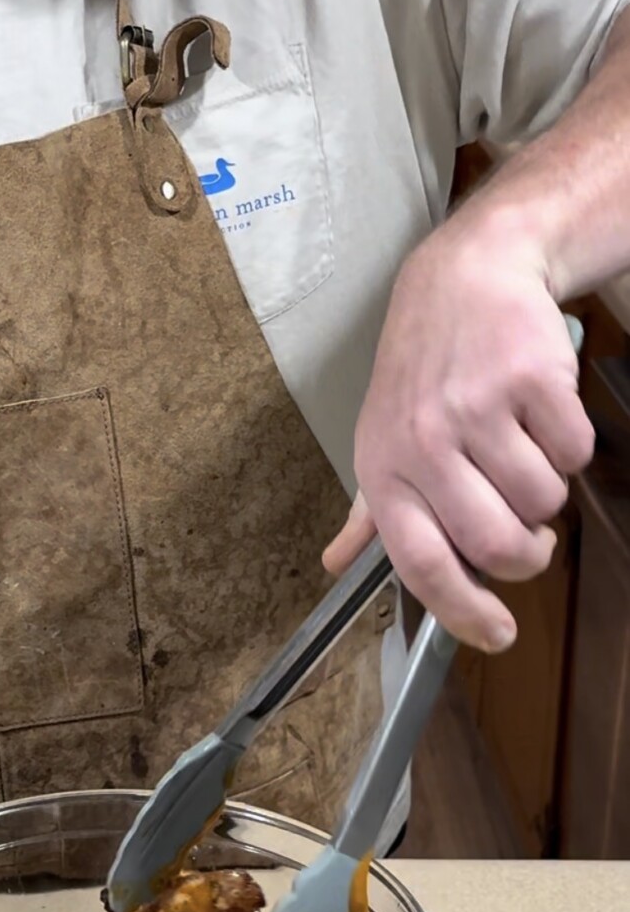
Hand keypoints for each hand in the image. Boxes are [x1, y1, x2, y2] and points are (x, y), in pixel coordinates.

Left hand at [323, 222, 593, 649]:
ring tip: (524, 450)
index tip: (498, 636)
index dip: (464, 613)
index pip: (422, 564)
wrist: (467, 276)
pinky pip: (574, 453)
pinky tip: (542, 413)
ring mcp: (478, 411)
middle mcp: (424, 444)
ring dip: (547, 491)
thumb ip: (369, 510)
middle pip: (498, 547)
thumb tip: (337, 562)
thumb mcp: (382, 434)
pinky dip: (571, 444)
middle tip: (528, 535)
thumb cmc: (424, 368)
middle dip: (526, 555)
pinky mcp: (530, 381)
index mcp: (385, 469)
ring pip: (543, 504)